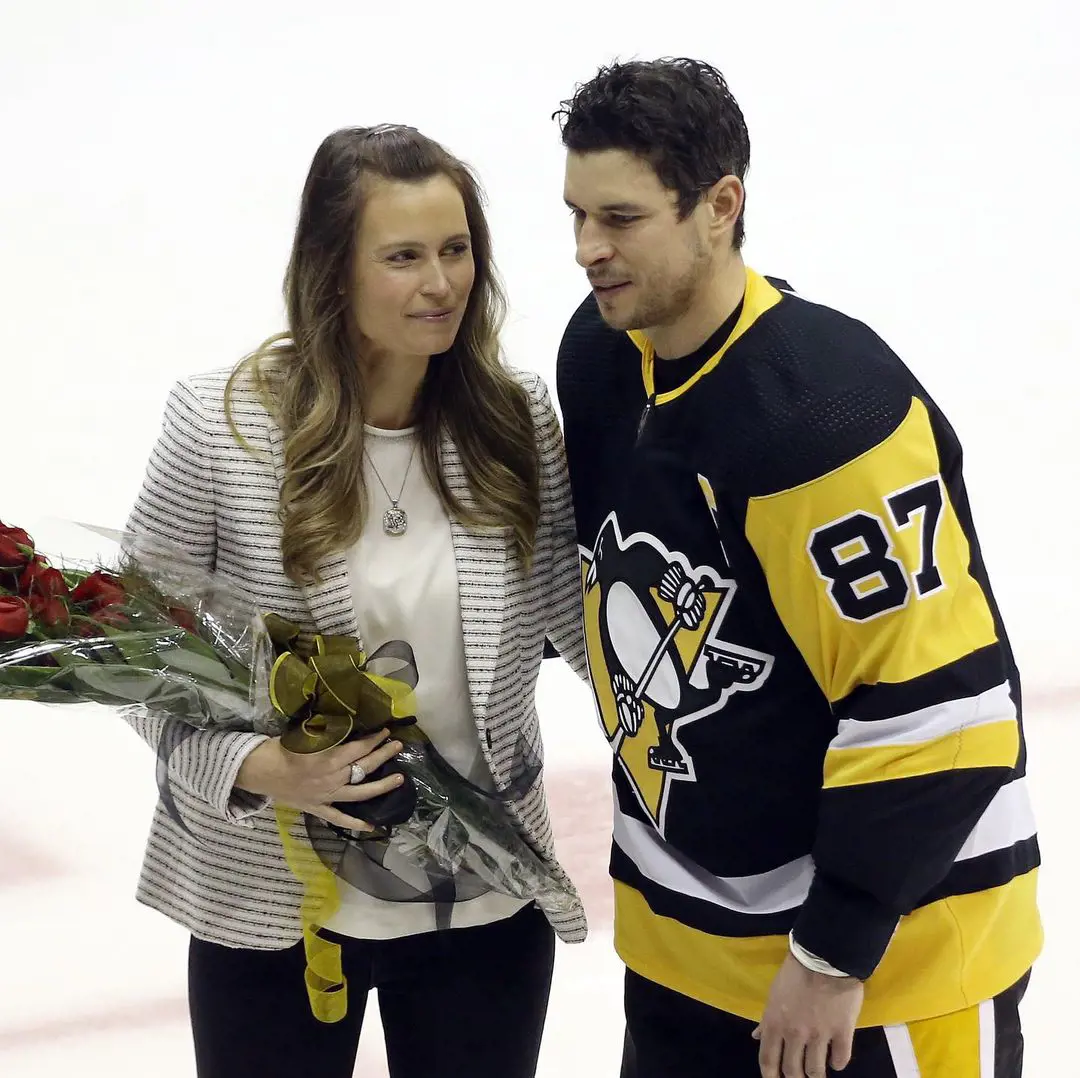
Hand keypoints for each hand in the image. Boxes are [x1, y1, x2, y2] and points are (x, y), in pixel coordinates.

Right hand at [235, 729, 404, 831]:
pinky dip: (355, 823)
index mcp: (327, 759)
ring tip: (400, 779)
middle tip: (398, 746)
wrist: (257, 771)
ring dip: (381, 786)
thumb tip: (348, 725)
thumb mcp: (304, 735)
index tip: (386, 732)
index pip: (358, 748)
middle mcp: (331, 778)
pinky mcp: (318, 808)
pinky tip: (371, 826)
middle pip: (364, 767)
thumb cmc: (278, 749)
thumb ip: (327, 734)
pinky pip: (339, 818)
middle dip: (383, 755)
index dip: (374, 739)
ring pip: (360, 793)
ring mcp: (326, 796)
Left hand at [752, 952, 863, 1077]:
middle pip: (792, 1072)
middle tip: (799, 1077)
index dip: (770, 1077)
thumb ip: (766, 1019)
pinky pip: (840, 1059)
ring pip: (816, 1072)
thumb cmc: (794, 972)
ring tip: (818, 1072)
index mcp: (774, 1023)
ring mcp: (819, 1036)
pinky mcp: (842, 1033)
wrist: (824, 957)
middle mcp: (794, 1034)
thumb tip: (756, 1036)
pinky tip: (836, 1059)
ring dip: (816, 1075)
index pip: (767, 1061)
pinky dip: (838, 1063)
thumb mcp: (774, 994)